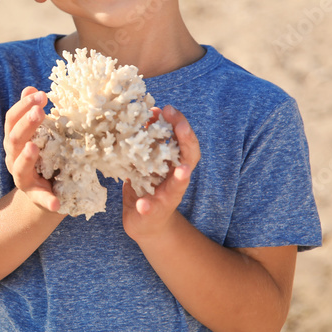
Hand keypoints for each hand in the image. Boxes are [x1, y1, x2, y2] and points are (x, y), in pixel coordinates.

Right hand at [4, 87, 59, 213]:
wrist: (47, 190)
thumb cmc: (45, 155)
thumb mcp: (40, 132)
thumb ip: (33, 112)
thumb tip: (31, 87)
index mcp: (14, 140)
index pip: (12, 120)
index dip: (23, 105)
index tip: (41, 94)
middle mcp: (13, 157)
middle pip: (14, 139)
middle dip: (25, 125)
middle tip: (39, 111)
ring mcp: (23, 178)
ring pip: (19, 167)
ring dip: (26, 157)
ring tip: (34, 147)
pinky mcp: (36, 196)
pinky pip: (41, 199)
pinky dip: (47, 200)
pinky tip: (56, 203)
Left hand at [122, 105, 200, 242]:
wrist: (145, 223)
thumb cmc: (147, 186)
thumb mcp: (146, 160)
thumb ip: (150, 140)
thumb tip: (150, 113)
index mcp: (174, 165)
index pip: (184, 142)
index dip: (180, 125)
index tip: (169, 108)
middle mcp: (175, 181)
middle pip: (189, 159)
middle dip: (187, 142)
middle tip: (182, 126)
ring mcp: (166, 198)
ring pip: (177, 188)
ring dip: (180, 178)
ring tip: (182, 170)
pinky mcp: (151, 213)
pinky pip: (150, 210)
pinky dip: (147, 206)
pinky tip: (142, 204)